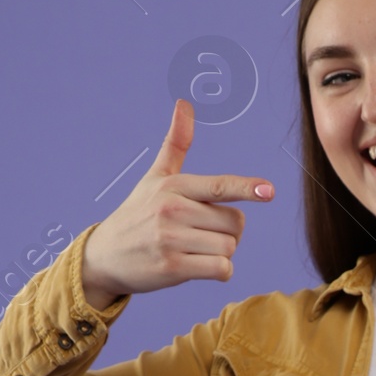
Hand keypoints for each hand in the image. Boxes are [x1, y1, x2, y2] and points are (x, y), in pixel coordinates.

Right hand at [80, 99, 272, 304]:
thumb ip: (176, 144)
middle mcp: (173, 209)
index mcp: (174, 185)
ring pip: (229, 247)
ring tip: (194, 250)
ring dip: (222, 253)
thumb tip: (184, 103)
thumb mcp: (155, 177)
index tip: (269, 191)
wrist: (105, 256)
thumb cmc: (137, 214)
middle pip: (235, 222)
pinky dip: (218, 272)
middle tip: (201, 234)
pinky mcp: (172, 267)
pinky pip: (221, 270)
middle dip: (227, 231)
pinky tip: (198, 267)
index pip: (219, 185)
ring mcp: (171, 239)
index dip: (247, 188)